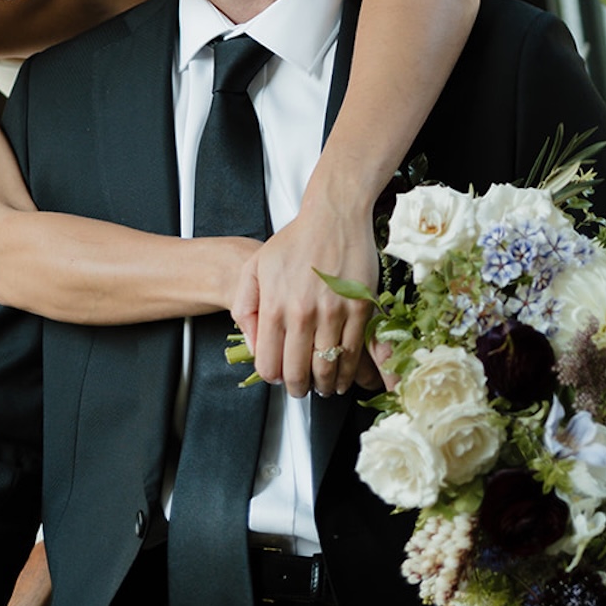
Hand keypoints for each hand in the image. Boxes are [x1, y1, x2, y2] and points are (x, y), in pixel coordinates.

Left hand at [232, 194, 378, 397]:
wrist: (333, 215)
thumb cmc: (295, 240)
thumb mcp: (254, 268)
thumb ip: (246, 308)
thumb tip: (253, 346)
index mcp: (274, 306)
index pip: (269, 363)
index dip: (273, 378)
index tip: (278, 377)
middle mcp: (302, 313)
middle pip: (298, 372)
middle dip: (298, 388)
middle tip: (301, 390)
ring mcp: (333, 312)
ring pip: (327, 367)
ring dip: (325, 385)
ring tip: (323, 387)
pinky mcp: (360, 308)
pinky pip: (353, 352)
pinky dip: (348, 372)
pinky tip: (343, 377)